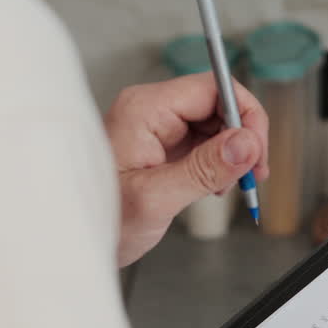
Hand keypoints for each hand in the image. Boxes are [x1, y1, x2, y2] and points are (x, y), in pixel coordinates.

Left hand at [104, 73, 269, 266]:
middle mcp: (151, 111)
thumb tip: (247, 143)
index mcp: (144, 109)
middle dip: (244, 136)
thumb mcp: (156, 198)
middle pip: (218, 104)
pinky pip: (205, 142)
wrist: (70, 239)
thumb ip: (205, 169)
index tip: (257, 149)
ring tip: (236, 184)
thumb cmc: (100, 219)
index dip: (244, 114)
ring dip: (235, 152)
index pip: (212, 88)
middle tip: (254, 173)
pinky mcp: (164, 147)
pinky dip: (221, 162)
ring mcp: (158, 128)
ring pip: (216, 124)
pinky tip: (220, 185)